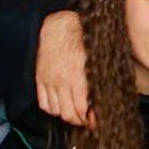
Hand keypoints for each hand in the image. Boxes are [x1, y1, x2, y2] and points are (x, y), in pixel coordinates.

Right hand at [36, 10, 92, 127]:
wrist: (59, 25)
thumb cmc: (82, 39)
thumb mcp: (97, 57)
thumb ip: (101, 79)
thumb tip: (109, 97)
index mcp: (78, 76)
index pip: (83, 109)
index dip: (91, 120)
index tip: (96, 123)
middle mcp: (61, 81)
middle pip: (69, 115)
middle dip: (80, 121)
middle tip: (87, 120)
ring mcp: (49, 81)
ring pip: (56, 112)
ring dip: (67, 115)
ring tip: (75, 113)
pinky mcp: (40, 79)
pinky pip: (44, 104)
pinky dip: (53, 109)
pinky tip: (62, 105)